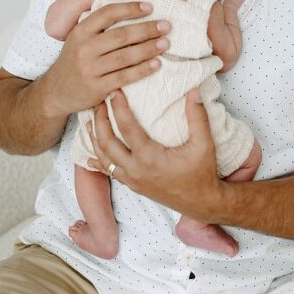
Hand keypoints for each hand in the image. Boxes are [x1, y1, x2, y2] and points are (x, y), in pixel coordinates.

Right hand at [38, 2, 168, 118]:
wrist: (56, 92)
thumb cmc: (74, 61)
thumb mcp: (77, 38)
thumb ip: (96, 25)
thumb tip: (127, 8)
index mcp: (80, 32)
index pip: (107, 14)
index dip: (129, 8)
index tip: (150, 7)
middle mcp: (83, 48)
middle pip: (120, 35)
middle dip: (146, 29)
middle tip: (166, 26)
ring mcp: (89, 69)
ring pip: (125, 56)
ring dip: (148, 49)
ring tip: (165, 43)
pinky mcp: (97, 88)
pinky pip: (124, 76)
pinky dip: (142, 70)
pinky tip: (156, 64)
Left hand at [87, 88, 222, 219]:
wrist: (202, 203)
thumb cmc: (202, 173)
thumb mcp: (204, 144)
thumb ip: (197, 117)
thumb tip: (193, 91)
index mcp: (150, 158)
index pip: (127, 128)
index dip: (118, 108)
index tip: (114, 92)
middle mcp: (136, 170)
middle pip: (108, 143)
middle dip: (100, 121)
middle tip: (99, 104)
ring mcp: (132, 180)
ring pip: (104, 158)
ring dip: (95, 139)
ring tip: (90, 121)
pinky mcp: (132, 186)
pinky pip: (109, 172)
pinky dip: (98, 161)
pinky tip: (90, 154)